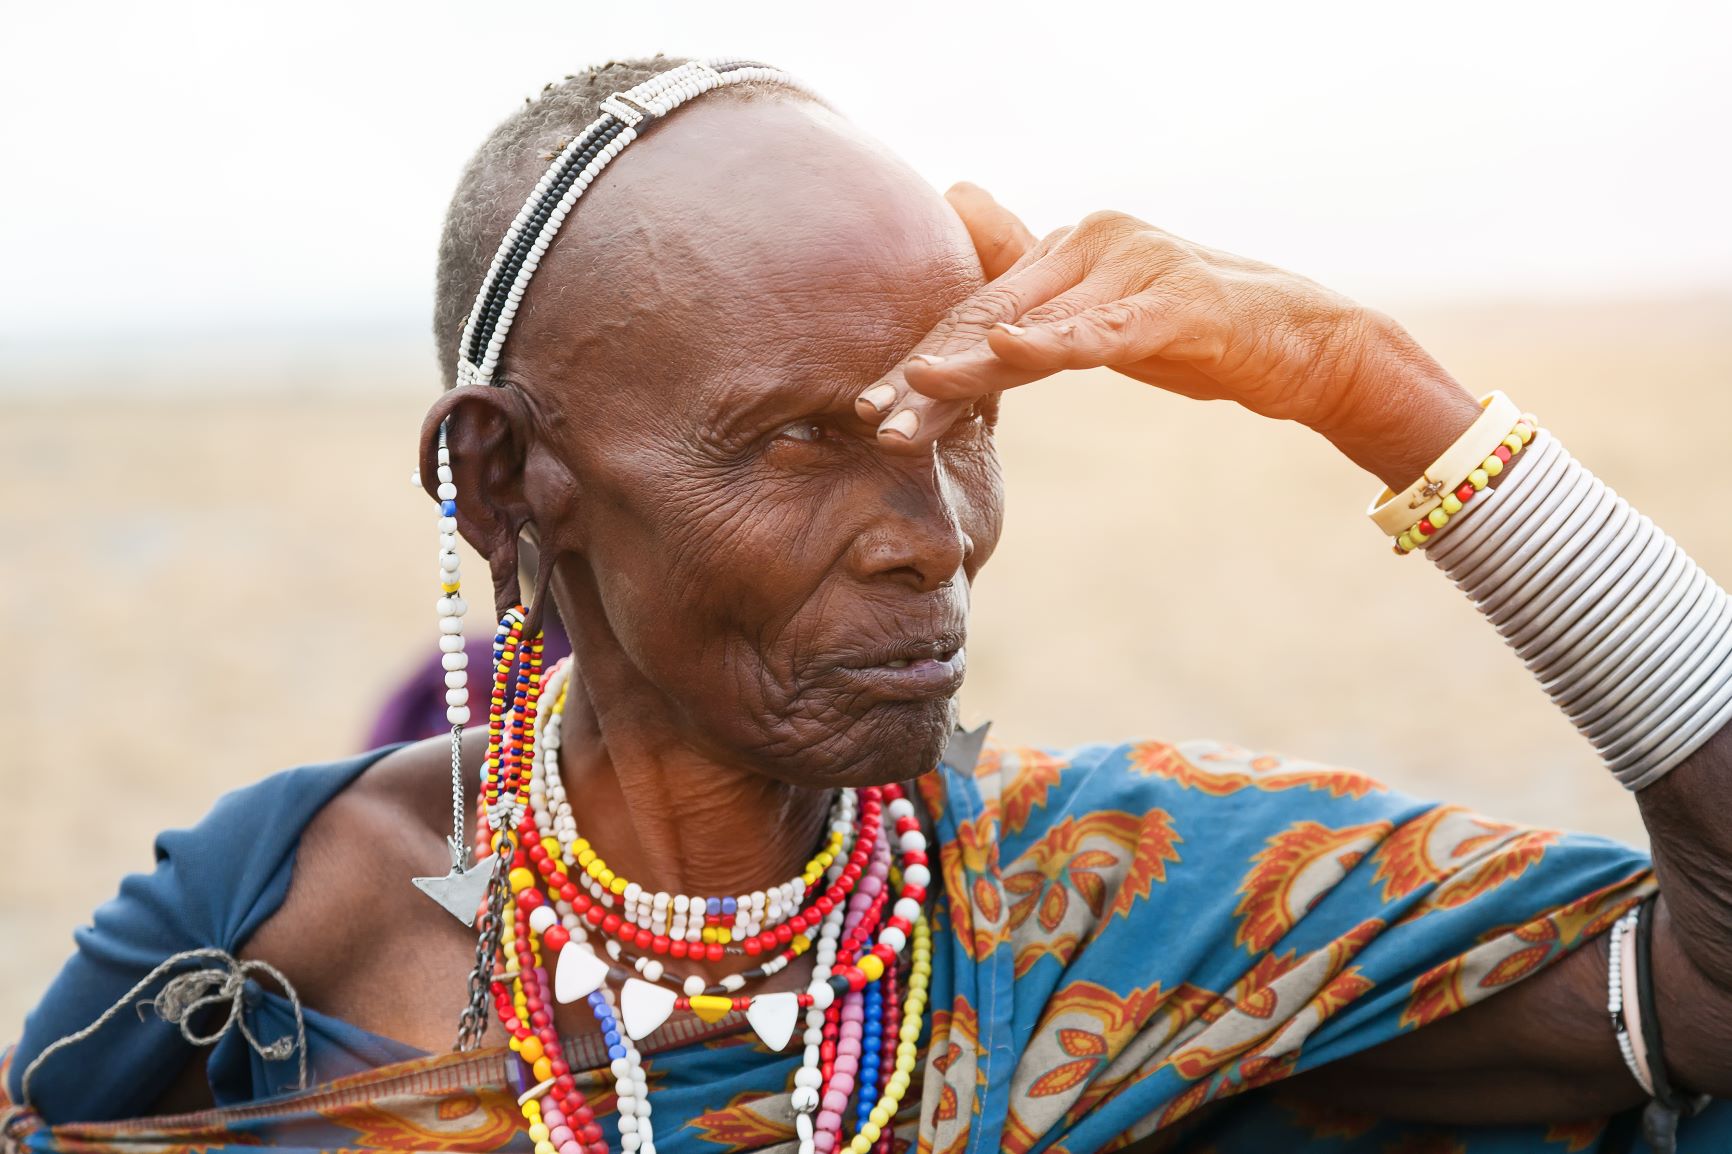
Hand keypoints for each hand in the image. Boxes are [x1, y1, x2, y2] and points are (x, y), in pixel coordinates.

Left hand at [862, 185, 1479, 487]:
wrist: (1312, 346)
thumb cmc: (1202, 337)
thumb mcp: (1107, 325)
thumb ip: (1040, 307)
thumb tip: (970, 264)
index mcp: (1074, 247)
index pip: (982, 306)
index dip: (925, 351)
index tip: (873, 401)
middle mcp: (1096, 240)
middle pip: (992, 314)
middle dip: (929, 369)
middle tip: (874, 415)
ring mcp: (1137, 266)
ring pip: (1033, 323)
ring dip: (968, 367)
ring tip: (913, 398)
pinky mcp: (1178, 304)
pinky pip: (1102, 330)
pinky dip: (1052, 345)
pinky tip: (1006, 354)